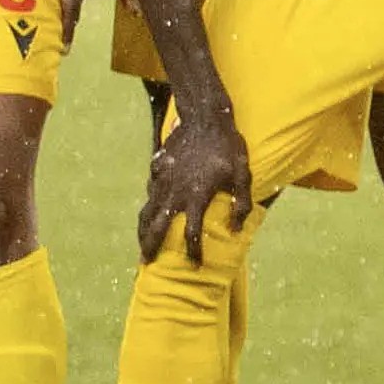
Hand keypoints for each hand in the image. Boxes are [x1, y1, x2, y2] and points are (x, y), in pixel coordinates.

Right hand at [139, 96, 254, 262]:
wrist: (205, 117)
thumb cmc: (228, 146)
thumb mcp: (243, 174)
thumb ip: (241, 203)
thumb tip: (236, 229)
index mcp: (196, 197)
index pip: (192, 234)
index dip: (193, 252)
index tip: (194, 265)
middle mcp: (175, 192)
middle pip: (157, 226)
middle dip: (150, 246)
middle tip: (147, 262)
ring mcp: (163, 180)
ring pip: (147, 210)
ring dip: (143, 229)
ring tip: (141, 243)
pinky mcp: (157, 168)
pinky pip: (150, 191)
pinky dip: (148, 204)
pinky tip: (150, 211)